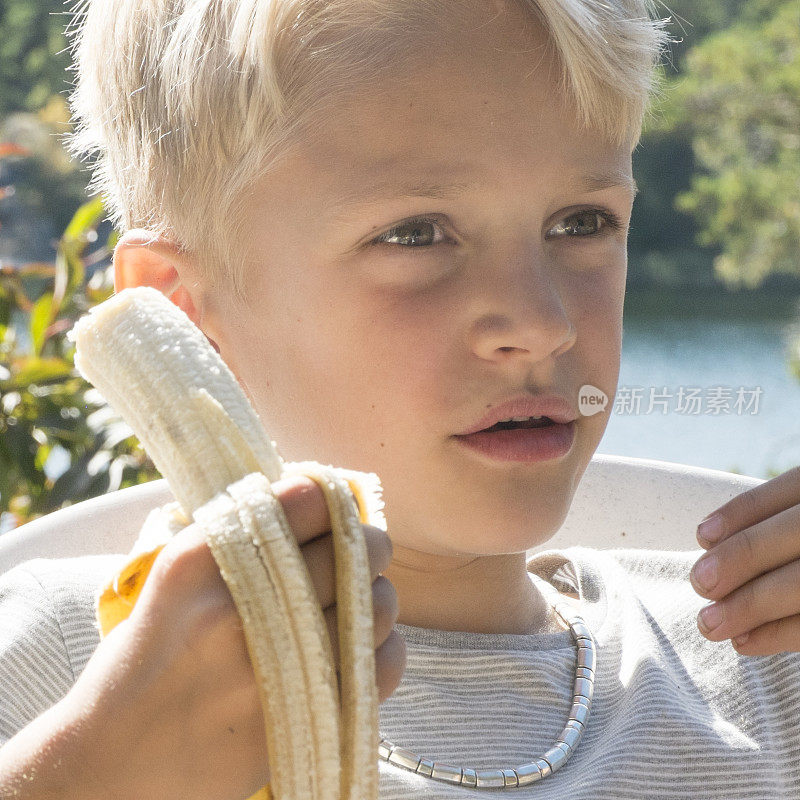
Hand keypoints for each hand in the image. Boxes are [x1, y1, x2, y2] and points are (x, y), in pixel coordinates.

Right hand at [39, 474, 404, 799]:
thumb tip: (323, 499)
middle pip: (356, 549)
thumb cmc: (154, 654)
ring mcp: (279, 665)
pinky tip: (361, 649)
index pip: (309, 498)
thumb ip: (244, 534)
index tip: (336, 514)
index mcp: (207, 557)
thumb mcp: (177, 577)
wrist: (117, 756)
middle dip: (369, 547)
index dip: (334, 501)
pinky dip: (385, 649)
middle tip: (363, 555)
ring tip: (357, 605)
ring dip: (378, 598)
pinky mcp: (304, 717)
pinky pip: (384, 665)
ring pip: (379, 605)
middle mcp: (245, 605)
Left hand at [689, 465, 799, 655]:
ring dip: (754, 606)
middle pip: (799, 533)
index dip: (745, 512)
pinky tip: (748, 642)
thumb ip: (780, 520)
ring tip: (710, 623)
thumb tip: (712, 545)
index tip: (702, 536)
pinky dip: (783, 634)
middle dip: (743, 558)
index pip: (795, 488)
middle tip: (700, 582)